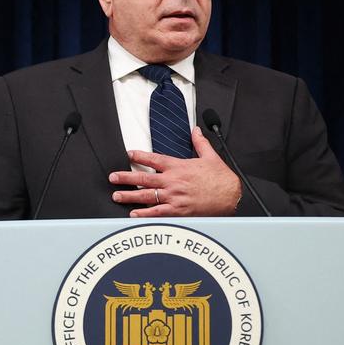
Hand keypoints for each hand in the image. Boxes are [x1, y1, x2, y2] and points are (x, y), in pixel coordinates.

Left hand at [109, 127, 241, 216]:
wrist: (231, 196)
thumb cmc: (221, 179)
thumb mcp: (210, 156)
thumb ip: (199, 143)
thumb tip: (196, 130)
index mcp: (179, 167)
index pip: (154, 159)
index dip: (140, 156)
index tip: (128, 154)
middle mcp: (173, 181)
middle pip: (144, 178)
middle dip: (126, 177)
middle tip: (113, 177)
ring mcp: (174, 197)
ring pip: (146, 196)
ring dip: (129, 196)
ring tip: (116, 196)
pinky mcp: (178, 211)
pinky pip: (157, 212)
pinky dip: (144, 214)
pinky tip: (133, 214)